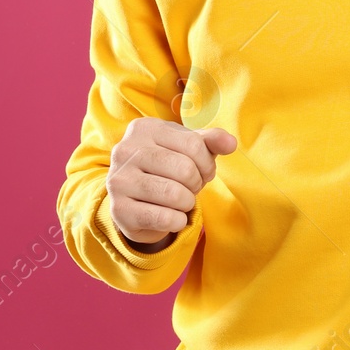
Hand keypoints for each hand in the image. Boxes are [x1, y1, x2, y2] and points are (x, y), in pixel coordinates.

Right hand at [106, 117, 236, 250]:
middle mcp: (125, 150)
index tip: (203, 172)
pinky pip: (164, 218)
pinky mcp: (119, 210)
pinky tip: (173, 217)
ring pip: (174, 194)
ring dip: (188, 203)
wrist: (136, 202)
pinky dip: (178, 221)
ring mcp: (118, 180)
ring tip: (181, 201)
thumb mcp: (189, 149)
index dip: (207, 163)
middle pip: (184, 169)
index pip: (194, 144)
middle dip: (197, 183)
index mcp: (144, 128)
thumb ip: (211, 141)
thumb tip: (230, 143)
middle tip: (191, 188)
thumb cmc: (167, 168)